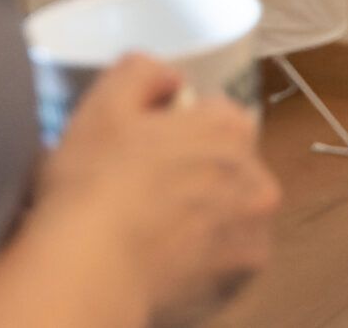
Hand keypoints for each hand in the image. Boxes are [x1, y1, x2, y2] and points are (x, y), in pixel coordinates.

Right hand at [32, 55, 281, 324]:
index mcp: (229, 128)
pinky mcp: (243, 276)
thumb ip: (143, 71)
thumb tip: (170, 79)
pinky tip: (166, 263)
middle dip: (197, 178)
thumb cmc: (95, 182)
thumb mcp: (106, 103)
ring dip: (204, 221)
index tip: (147, 154)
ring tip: (153, 234)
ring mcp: (255, 230)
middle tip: (146, 197)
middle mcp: (256, 176)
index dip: (179, 133)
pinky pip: (225, 261)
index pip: (216, 119)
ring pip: (230, 217)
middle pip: (228, 169)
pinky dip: (204, 262)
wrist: (91, 270)